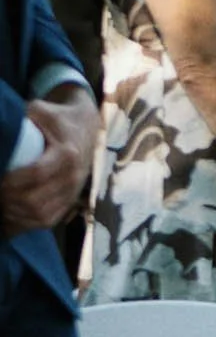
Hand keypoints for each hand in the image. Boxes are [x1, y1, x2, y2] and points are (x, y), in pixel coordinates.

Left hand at [0, 93, 97, 235]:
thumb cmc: (57, 119)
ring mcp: (73, 192)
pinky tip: (8, 219)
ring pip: (40, 216)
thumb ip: (22, 121)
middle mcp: (73, 177)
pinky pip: (47, 221)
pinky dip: (25, 224)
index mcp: (67, 154)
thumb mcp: (41, 112)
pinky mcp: (70, 202)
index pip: (37, 174)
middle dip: (8, 202)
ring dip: (14, 216)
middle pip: (36, 201)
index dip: (13, 182)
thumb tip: (2, 131)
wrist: (85, 128)